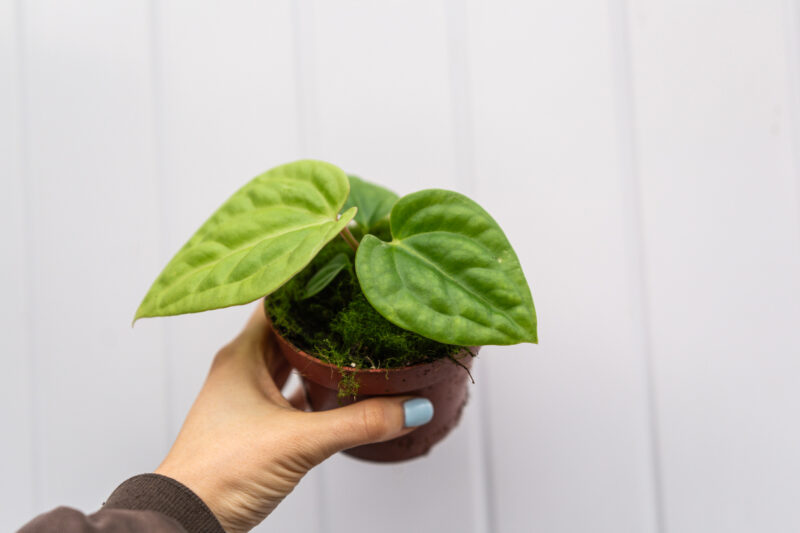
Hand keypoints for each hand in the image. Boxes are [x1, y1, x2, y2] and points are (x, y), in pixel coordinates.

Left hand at [155, 300, 430, 532]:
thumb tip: (410, 408)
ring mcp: (247, 397)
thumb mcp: (299, 441)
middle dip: (323, 319)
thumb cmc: (221, 472)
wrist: (188, 519)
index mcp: (242, 355)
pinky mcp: (256, 425)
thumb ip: (358, 423)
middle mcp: (242, 369)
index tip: (342, 269)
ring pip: (290, 363)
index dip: (309, 283)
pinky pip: (291, 395)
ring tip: (357, 342)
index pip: (278, 300)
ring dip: (319, 356)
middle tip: (360, 304)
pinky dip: (314, 391)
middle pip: (288, 330)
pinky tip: (339, 393)